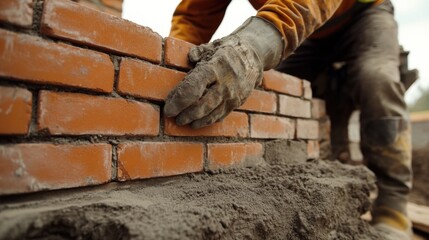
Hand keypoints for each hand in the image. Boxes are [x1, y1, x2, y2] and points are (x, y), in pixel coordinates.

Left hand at [164, 17, 282, 128]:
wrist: (254, 57)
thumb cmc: (227, 51)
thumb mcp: (212, 46)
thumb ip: (198, 53)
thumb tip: (189, 58)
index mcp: (214, 68)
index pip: (193, 88)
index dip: (178, 101)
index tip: (168, 109)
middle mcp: (224, 84)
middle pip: (201, 106)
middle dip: (184, 114)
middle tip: (173, 117)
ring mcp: (232, 96)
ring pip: (210, 114)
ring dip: (194, 120)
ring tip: (182, 121)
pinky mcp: (236, 103)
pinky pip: (219, 116)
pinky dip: (206, 121)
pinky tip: (196, 122)